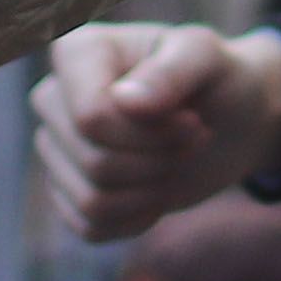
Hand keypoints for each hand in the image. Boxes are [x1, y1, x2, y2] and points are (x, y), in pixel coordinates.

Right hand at [34, 21, 280, 244]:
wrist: (226, 117)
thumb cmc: (215, 76)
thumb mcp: (209, 58)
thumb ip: (173, 71)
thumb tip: (126, 101)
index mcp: (77, 53)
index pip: (91, 118)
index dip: (150, 134)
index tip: (193, 120)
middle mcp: (54, 98)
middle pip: (92, 161)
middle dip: (158, 162)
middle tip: (196, 139)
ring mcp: (56, 147)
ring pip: (91, 200)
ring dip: (152, 193)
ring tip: (179, 163)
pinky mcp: (68, 189)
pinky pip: (90, 227)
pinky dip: (136, 219)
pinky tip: (160, 191)